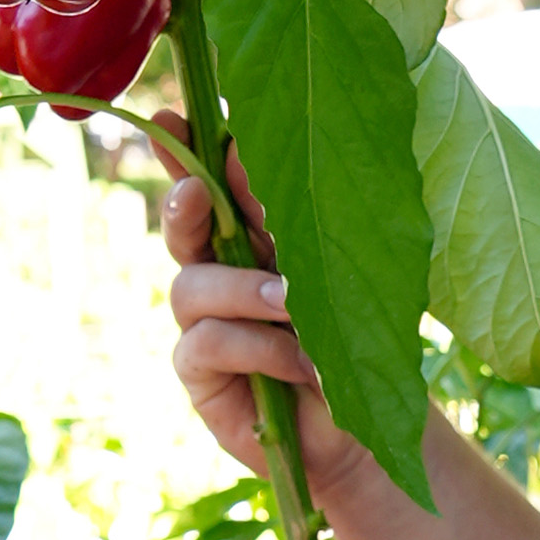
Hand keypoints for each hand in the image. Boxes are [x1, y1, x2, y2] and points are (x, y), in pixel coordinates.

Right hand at [156, 112, 369, 489]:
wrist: (366, 422)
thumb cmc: (358, 340)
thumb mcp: (338, 271)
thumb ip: (298, 221)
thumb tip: (253, 156)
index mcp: (256, 236)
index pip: (214, 182)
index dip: (186, 150)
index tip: (172, 116)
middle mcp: (220, 273)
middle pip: (181, 227)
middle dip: (184, 205)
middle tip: (197, 192)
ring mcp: (204, 324)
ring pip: (191, 287)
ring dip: (244, 290)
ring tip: (293, 303)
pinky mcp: (201, 374)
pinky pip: (206, 344)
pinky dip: (258, 347)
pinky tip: (299, 361)